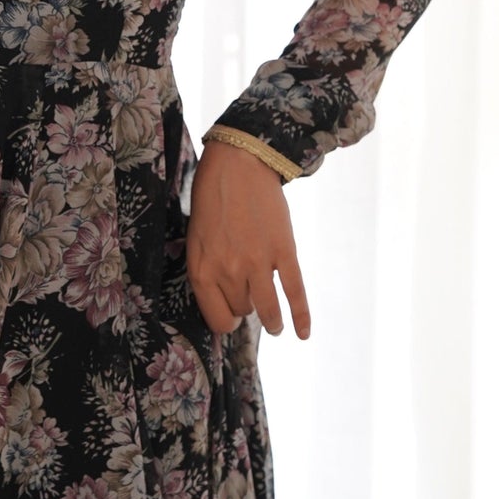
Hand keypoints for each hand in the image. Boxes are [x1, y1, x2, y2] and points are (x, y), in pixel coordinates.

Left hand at [186, 140, 310, 339]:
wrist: (238, 165)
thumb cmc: (212, 199)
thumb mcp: (195, 238)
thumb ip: (206, 269)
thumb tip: (223, 299)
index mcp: (202, 270)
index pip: (216, 318)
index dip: (225, 320)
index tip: (231, 316)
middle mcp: (228, 271)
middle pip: (243, 310)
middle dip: (245, 307)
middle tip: (248, 298)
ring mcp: (258, 263)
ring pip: (267, 309)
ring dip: (272, 322)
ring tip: (274, 326)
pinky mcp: (283, 252)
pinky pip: (294, 292)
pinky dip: (301, 316)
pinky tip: (303, 333)